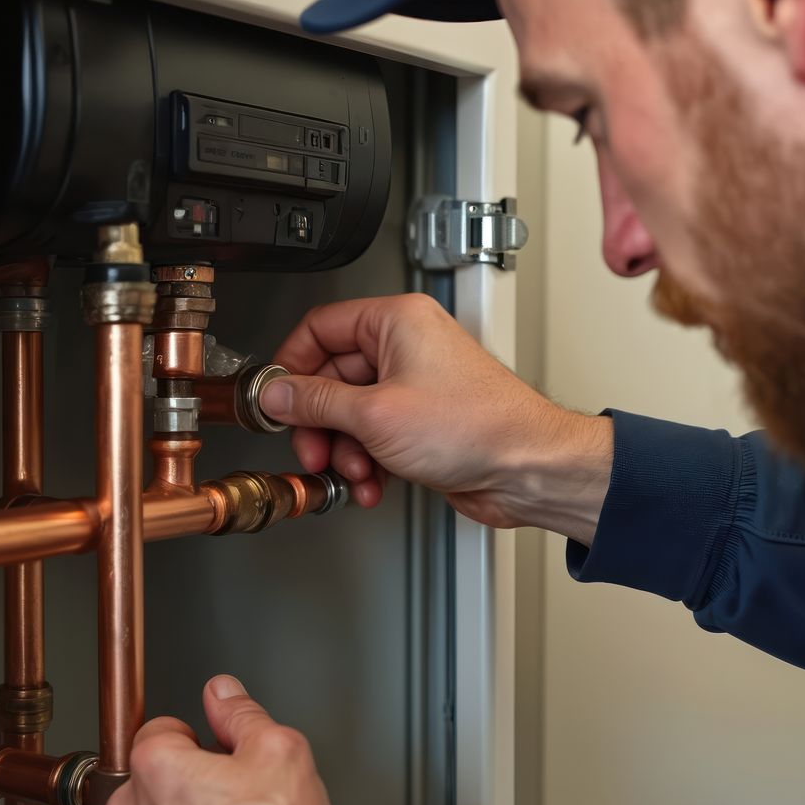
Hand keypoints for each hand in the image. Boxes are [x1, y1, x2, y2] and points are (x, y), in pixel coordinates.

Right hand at [264, 293, 614, 543]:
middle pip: (332, 378)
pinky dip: (367, 462)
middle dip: (320, 423)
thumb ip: (316, 402)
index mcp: (397, 321)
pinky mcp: (423, 422)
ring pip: (352, 414)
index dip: (291, 365)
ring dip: (345, 451)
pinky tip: (370, 484)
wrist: (528, 469)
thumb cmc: (479, 427)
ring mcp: (416, 386)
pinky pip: (376, 436)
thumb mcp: (375, 414)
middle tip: (313, 449)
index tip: (276, 399)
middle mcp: (407, 346)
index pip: (320, 328)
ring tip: (353, 472)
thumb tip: (277, 393)